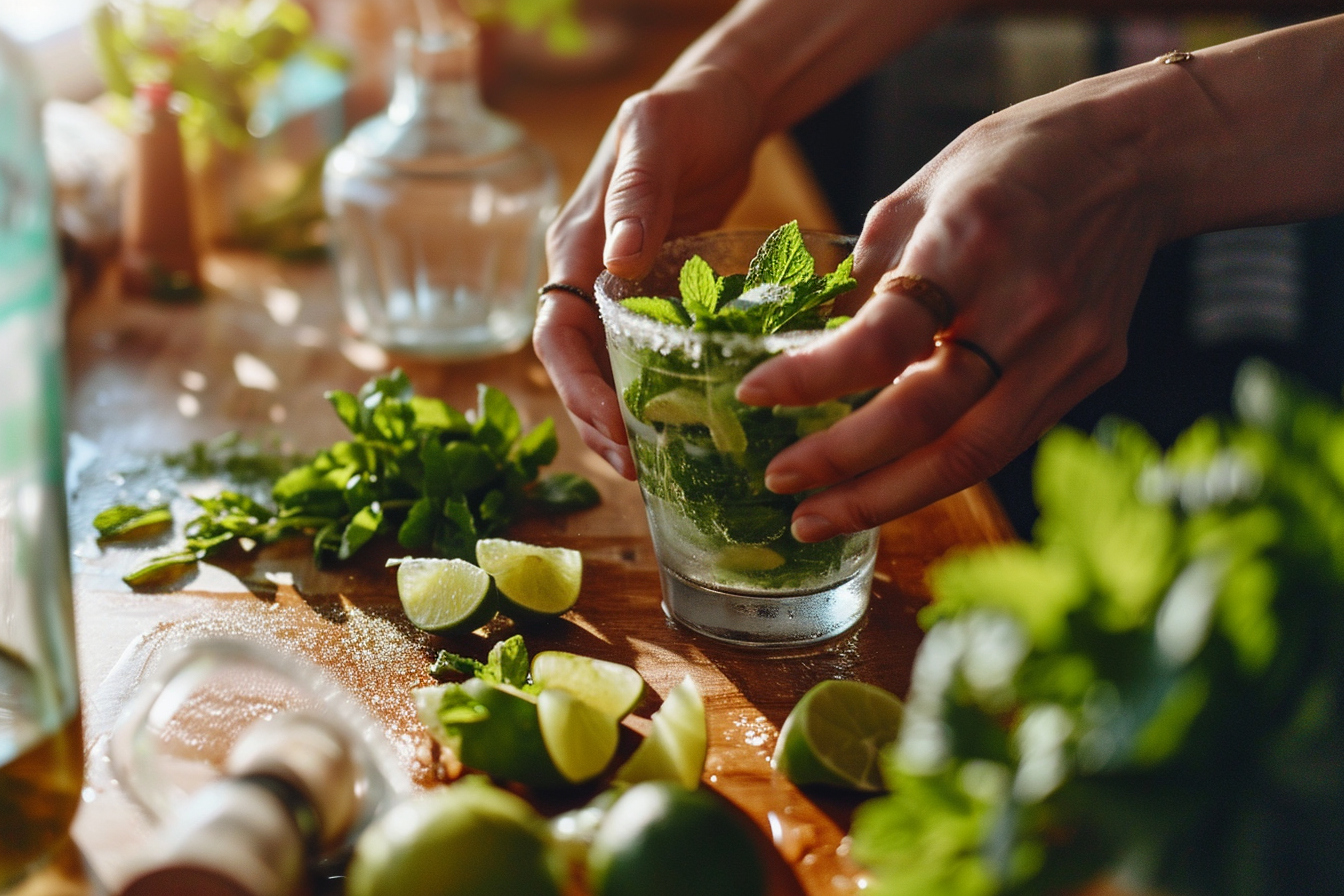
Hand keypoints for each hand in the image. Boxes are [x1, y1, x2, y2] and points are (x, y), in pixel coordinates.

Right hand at [534, 65, 763, 478]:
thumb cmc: (683, 113)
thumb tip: (618, 259)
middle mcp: (587, 274)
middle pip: (574, 366)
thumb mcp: (655, 141)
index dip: (578, 386)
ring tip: (652, 468)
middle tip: (635, 470)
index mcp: (574, 245)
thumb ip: (635, 197)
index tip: (613, 426)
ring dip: (620, 419)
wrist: (718, 105)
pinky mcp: (654, 295)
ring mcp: (618, 289)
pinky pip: (640, 356)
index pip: (557, 333)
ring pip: (604, 369)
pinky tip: (678, 427)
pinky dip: (651, 393)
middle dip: (596, 421)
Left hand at [736, 70, 1168, 540]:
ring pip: (967, 456)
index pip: (882, 340)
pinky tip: (886, 486)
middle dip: (841, 465)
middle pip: (924, 420)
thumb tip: (821, 339)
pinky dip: (936, 472)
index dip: (812, 379)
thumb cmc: (1016, 160)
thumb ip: (872, 269)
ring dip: (884, 499)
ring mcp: (1065, 350)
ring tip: (818, 517)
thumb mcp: (924, 187)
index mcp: (970, 243)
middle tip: (778, 482)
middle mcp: (1023, 307)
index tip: (753, 394)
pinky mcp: (1088, 373)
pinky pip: (1001, 442)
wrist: (1139, 157)